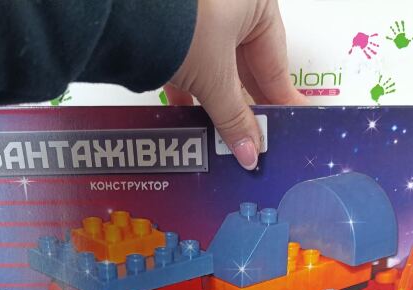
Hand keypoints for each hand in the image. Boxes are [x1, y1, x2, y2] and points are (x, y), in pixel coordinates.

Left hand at [167, 0, 306, 169]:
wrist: (123, 6)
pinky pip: (190, 63)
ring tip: (224, 138)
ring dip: (218, 103)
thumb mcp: (216, 79)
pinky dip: (192, 91)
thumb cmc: (182, 23)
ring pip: (217, 67)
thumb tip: (250, 152)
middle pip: (246, 67)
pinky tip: (193, 120)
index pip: (276, 64)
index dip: (281, 100)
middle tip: (257, 140)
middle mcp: (232, 2)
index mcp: (257, 4)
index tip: (290, 125)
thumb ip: (235, 118)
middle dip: (247, 107)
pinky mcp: (171, 26)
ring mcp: (200, 12)